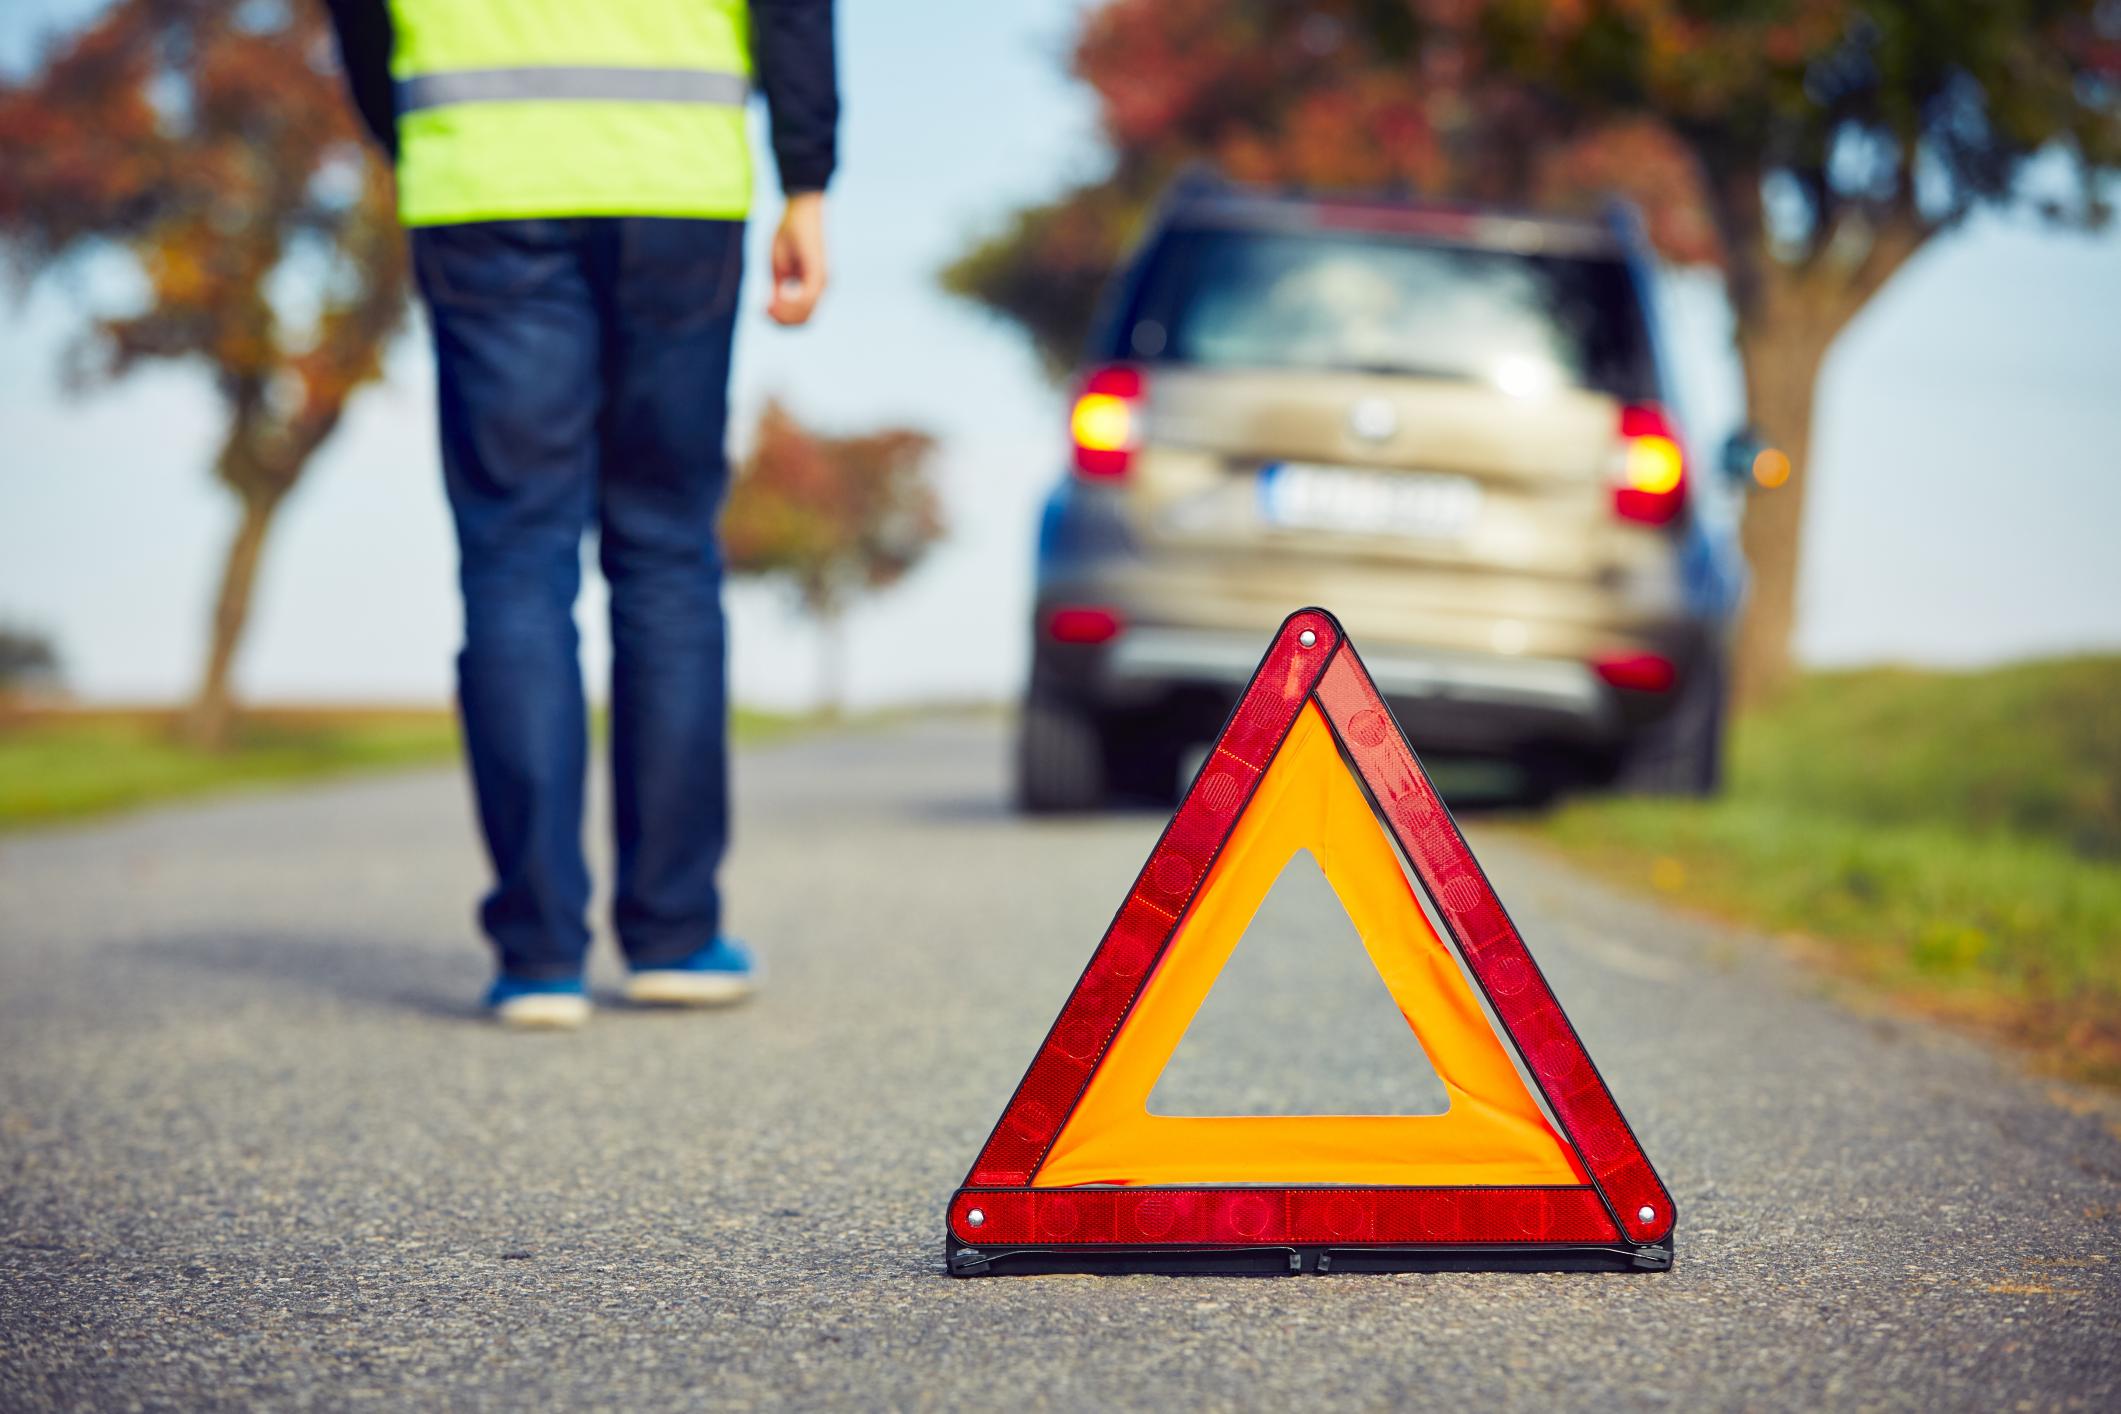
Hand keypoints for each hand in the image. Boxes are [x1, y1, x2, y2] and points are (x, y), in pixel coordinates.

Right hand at [766, 192, 827, 325]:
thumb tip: (773, 309)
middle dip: (782, 321)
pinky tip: (776, 298)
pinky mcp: (819, 272)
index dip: (781, 321)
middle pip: (803, 321)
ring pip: (805, 314)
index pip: (801, 317)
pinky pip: (806, 298)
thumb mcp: (779, 266)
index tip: (762, 311)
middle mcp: (821, 286)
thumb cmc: (789, 233)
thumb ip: (779, 288)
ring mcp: (822, 281)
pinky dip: (790, 303)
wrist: (801, 208)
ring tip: (768, 305)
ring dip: (784, 314)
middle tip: (764, 310)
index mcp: (813, 286)